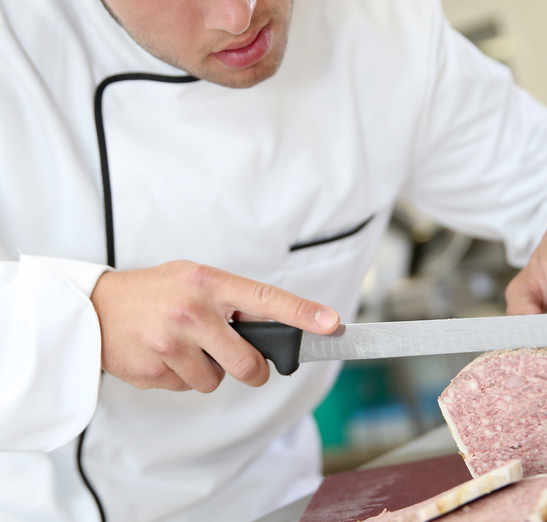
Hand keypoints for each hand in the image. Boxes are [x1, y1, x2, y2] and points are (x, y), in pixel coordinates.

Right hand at [90, 260, 339, 391]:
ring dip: (207, 370)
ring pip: (215, 381)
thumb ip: (231, 299)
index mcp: (209, 284)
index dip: (303, 313)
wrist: (96, 307)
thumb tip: (272, 325)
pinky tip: (165, 355)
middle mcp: (193, 312)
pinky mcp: (154, 371)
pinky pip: (186, 387)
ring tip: (185, 346)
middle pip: (247, 363)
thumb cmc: (153, 291)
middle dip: (252, 370)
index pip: (266, 299)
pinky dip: (182, 377)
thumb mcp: (195, 278)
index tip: (331, 323)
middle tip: (244, 362)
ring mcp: (172, 343)